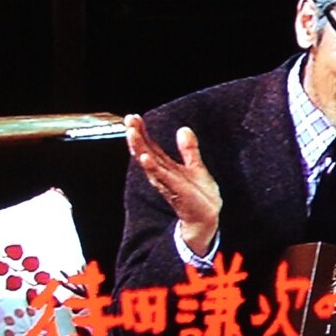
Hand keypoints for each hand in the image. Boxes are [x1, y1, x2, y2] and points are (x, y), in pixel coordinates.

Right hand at [125, 113, 221, 255]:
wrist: (207, 218)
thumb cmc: (199, 196)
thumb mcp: (196, 167)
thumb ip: (189, 149)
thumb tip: (183, 129)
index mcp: (166, 167)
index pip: (150, 146)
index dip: (141, 131)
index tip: (133, 116)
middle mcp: (161, 174)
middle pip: (144, 151)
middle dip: (136, 135)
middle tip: (128, 119)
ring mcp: (166, 182)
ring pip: (148, 162)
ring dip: (139, 147)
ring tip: (131, 132)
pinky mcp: (175, 189)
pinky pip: (160, 176)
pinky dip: (151, 166)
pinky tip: (144, 156)